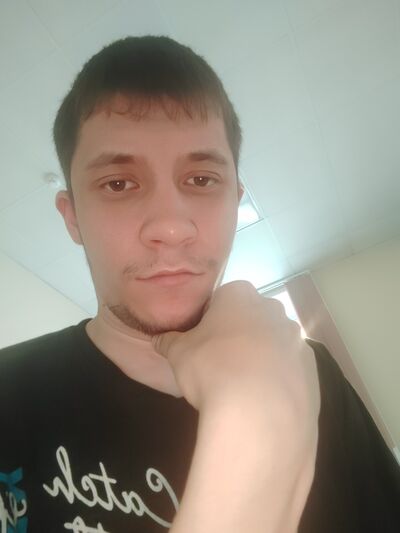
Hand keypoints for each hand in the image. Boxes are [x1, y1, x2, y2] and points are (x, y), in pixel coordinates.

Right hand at [152, 280, 319, 425]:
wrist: (260, 412)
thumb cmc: (213, 369)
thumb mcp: (178, 354)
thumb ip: (168, 342)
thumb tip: (158, 340)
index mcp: (240, 295)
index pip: (221, 299)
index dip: (210, 321)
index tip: (202, 344)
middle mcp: (273, 308)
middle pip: (250, 318)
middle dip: (238, 335)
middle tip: (220, 364)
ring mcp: (296, 337)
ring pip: (272, 342)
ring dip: (260, 357)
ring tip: (242, 386)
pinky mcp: (311, 366)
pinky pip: (289, 367)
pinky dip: (278, 378)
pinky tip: (263, 399)